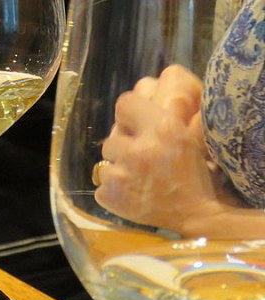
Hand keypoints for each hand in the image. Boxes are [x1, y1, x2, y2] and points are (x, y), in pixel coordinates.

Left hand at [95, 65, 237, 235]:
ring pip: (106, 159)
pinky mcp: (111, 196)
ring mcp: (122, 174)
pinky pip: (102, 184)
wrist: (198, 216)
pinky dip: (114, 189)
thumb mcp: (187, 136)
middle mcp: (138, 149)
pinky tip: (133, 192)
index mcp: (162, 129)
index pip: (124, 103)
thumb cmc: (194, 174)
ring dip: (118, 166)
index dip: (130, 113)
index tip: (137, 124)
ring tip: (140, 177)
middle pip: (112, 135)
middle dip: (125, 144)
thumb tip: (146, 84)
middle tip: (144, 157)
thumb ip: (165, 113)